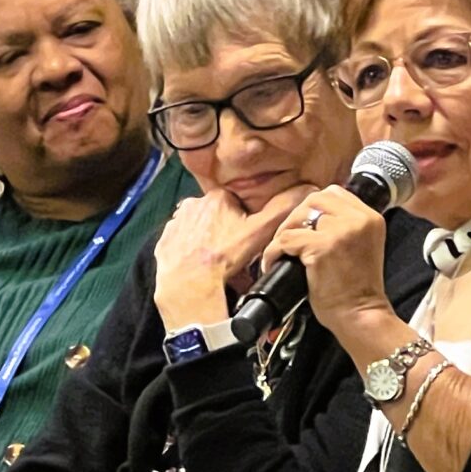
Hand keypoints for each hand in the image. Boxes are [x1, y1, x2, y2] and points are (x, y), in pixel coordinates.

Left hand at [153, 185, 306, 330]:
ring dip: (209, 241)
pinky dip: (190, 252)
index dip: (245, 223)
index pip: (237, 204)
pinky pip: (181, 243)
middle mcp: (193, 204)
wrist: (189, 283)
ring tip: (218, 263)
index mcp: (217, 197)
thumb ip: (281, 209)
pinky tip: (199, 265)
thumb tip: (306, 188)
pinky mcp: (164, 241)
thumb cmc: (224, 257)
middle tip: (234, 255)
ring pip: (199, 229)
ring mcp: (175, 222)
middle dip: (227, 232)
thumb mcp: (259, 232)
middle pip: (218, 216)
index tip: (247, 239)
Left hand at [260, 184, 397, 337]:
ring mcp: (341, 231)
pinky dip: (274, 252)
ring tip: (282, 252)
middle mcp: (359, 219)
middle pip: (315, 200)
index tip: (303, 226)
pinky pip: (286, 239)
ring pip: (298, 216)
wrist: (361, 316)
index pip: (334, 194)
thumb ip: (344, 227)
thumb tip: (311, 216)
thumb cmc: (357, 289)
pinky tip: (274, 264)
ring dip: (284, 233)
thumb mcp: (360, 246)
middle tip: (289, 241)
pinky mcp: (323, 247)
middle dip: (296, 218)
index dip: (313, 208)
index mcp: (370, 217)